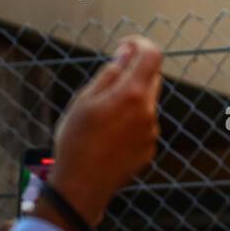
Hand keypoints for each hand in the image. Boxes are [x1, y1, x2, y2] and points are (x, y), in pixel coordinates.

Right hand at [46, 35, 162, 229]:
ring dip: (131, 100)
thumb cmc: (77, 141)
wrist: (81, 185)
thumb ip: (109, 73)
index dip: (139, 44)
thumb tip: (126, 53)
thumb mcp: (84, 99)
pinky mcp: (149, 148)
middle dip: (134, 72)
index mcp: (132, 95)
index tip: (124, 47)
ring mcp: (151, 131)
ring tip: (102, 118)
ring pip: (147, 103)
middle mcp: (148, 111)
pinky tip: (109, 136)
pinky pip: (144, 125)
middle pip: (152, 77)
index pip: (152, 55)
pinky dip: (131, 121)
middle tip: (107, 83)